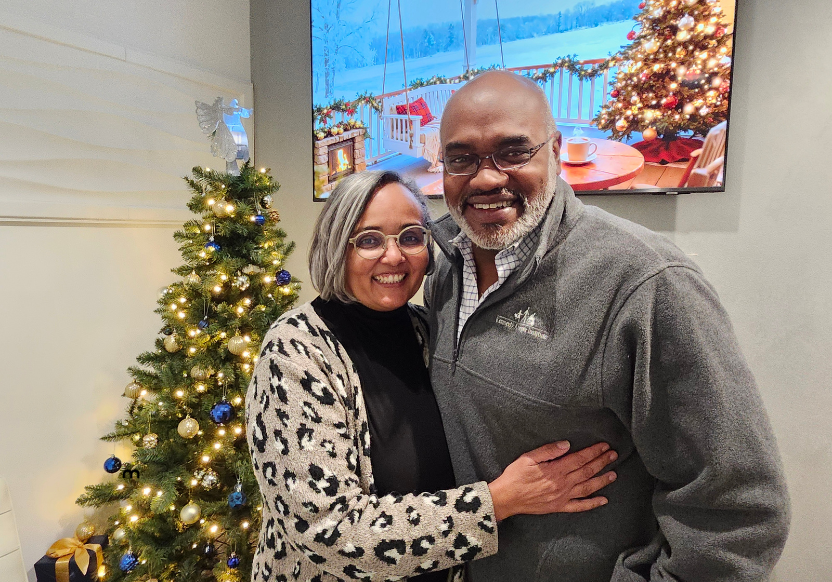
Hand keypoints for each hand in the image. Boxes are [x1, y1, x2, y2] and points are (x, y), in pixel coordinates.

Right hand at [488, 441, 616, 520]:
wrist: (506, 498)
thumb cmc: (515, 476)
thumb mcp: (528, 458)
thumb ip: (548, 451)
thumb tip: (567, 444)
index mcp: (555, 470)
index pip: (579, 458)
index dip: (593, 452)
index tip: (604, 446)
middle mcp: (562, 484)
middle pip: (586, 471)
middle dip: (601, 462)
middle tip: (613, 455)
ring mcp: (562, 497)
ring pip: (587, 488)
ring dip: (602, 481)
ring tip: (614, 474)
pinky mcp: (559, 507)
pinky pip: (579, 507)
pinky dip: (593, 504)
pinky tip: (603, 500)